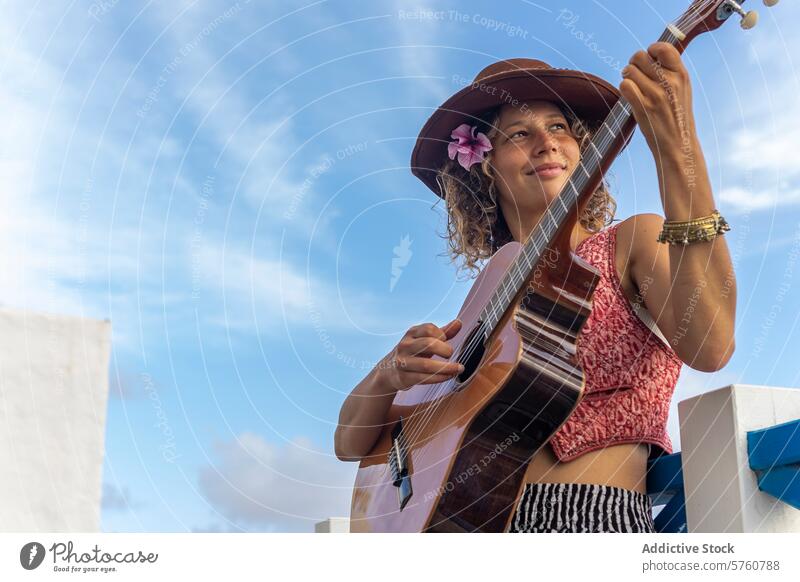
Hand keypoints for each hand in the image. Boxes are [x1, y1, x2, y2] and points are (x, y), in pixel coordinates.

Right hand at [378, 318, 464, 391]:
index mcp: (411, 334)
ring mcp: (403, 362)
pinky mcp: (404, 378)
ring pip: (426, 365)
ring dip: (446, 368)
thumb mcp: (425, 339)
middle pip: (428, 344)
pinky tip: (449, 376)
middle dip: (445, 349)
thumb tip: (458, 322)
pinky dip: (440, 378)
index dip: (442, 334)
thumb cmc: (413, 353)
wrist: (388, 371)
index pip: (429, 329)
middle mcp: (405, 346)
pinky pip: (424, 378)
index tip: (446, 340)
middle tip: (451, 354)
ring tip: (459, 368)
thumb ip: (443, 332)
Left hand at [619, 42, 695, 157]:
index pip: (663, 48)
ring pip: (630, 71)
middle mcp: (669, 83)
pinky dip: (624, 88)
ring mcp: (656, 95)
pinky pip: (625, 86)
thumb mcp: (682, 89)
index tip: (649, 59)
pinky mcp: (643, 108)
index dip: (651, 50)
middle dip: (634, 64)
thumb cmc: (677, 116)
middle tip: (635, 75)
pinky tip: (630, 95)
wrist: (678, 145)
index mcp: (681, 75)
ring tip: (633, 87)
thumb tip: (652, 54)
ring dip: (627, 77)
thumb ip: (670, 72)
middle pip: (640, 57)